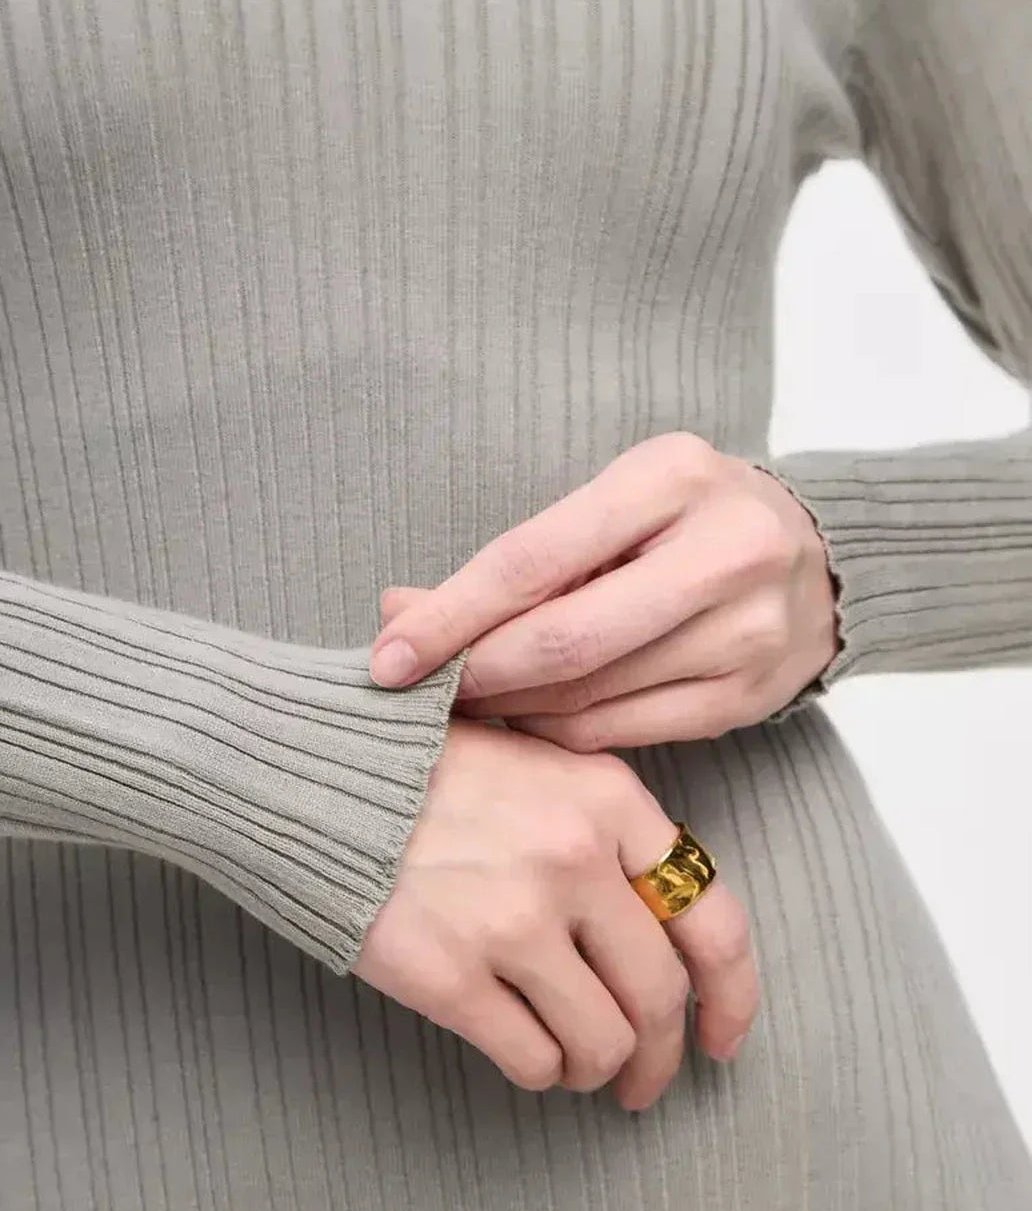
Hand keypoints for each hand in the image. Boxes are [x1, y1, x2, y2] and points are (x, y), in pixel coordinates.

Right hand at [355, 718, 759, 1108]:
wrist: (305, 772)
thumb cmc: (417, 763)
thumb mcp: (532, 756)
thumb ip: (600, 824)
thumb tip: (660, 916)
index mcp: (606, 799)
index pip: (712, 918)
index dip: (731, 996)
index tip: (721, 1040)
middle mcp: (573, 861)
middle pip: (658, 996)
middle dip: (660, 1056)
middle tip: (641, 1082)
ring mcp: (512, 921)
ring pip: (601, 1041)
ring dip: (596, 1070)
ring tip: (574, 1068)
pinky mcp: (449, 974)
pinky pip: (530, 1058)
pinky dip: (538, 1071)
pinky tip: (522, 1054)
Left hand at [368, 432, 839, 749]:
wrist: (823, 553)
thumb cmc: (687, 518)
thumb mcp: (612, 502)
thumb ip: (518, 558)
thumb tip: (396, 611)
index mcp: (672, 478)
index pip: (534, 558)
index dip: (450, 616)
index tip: (387, 656)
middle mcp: (723, 554)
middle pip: (564, 643)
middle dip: (475, 675)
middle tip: (420, 691)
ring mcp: (747, 633)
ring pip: (589, 697)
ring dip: (509, 707)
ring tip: (467, 699)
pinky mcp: (753, 696)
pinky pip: (623, 732)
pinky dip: (557, 731)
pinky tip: (528, 716)